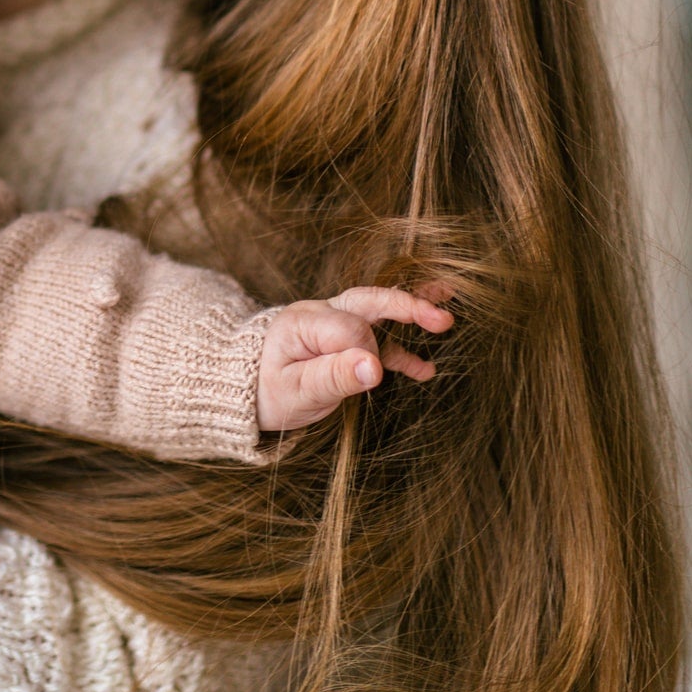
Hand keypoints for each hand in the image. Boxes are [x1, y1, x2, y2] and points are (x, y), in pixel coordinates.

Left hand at [256, 286, 453, 431]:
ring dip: (411, 312)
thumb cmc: (267, 391)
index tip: (368, 378)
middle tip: (442, 318)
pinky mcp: (343, 342)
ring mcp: (333, 325)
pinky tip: (426, 370)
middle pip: (369, 300)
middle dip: (407, 306)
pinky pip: (376, 341)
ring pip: (376, 311)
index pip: (350, 329)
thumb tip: (374, 367)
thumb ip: (334, 376)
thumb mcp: (296, 390)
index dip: (366, 353)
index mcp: (304, 322)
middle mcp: (321, 314)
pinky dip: (401, 353)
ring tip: (446, 318)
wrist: (245, 390)